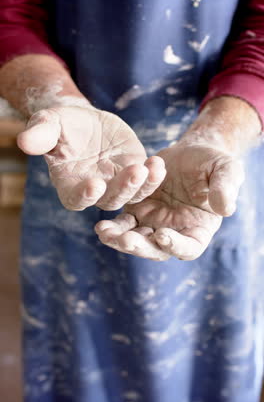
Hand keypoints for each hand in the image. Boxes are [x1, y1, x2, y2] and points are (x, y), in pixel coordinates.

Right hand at [17, 105, 165, 209]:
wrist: (85, 121)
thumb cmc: (62, 125)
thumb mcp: (49, 124)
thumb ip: (40, 134)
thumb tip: (24, 142)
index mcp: (70, 186)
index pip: (77, 199)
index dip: (84, 195)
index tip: (94, 184)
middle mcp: (96, 191)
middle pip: (110, 199)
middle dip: (123, 187)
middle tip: (133, 172)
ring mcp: (117, 184)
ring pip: (132, 194)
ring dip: (143, 184)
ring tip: (152, 167)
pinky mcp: (135, 173)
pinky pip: (147, 180)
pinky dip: (154, 175)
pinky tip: (159, 163)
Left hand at [95, 141, 244, 260]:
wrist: (190, 152)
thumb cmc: (213, 162)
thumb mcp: (226, 170)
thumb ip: (225, 187)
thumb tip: (225, 209)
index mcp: (198, 230)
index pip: (189, 247)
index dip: (176, 245)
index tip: (162, 235)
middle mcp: (174, 232)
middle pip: (156, 249)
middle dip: (140, 246)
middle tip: (126, 240)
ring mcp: (153, 223)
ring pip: (135, 239)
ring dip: (119, 239)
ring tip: (104, 232)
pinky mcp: (137, 211)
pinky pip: (123, 223)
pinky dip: (112, 226)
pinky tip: (100, 224)